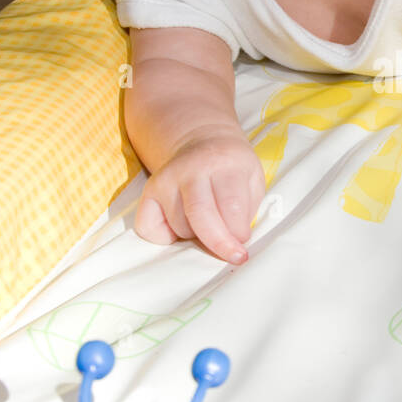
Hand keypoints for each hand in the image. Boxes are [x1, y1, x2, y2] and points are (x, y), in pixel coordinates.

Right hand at [133, 126, 265, 263]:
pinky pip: (148, 228)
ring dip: (196, 237)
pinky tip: (180, 227)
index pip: (230, 204)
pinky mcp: (149, 191)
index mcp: (224, 163)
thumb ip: (246, 209)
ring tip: (207, 224)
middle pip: (200, 214)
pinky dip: (164, 238)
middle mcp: (191, 168)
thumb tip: (234, 241)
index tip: (243, 248)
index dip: (238, 232)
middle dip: (218, 243)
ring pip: (179, 225)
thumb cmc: (233, 171)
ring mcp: (166, 179)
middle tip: (233, 257)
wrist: (204, 144)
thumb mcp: (253, 181)